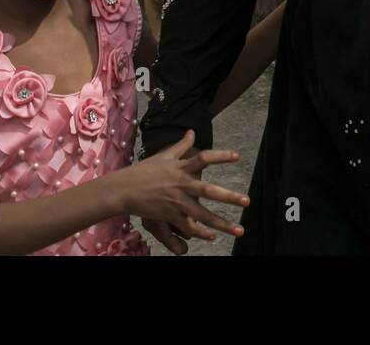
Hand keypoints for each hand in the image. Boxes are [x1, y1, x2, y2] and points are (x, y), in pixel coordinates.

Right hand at [119, 130, 246, 251]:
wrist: (123, 190)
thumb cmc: (143, 171)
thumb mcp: (163, 156)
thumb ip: (181, 146)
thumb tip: (192, 131)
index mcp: (180, 168)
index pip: (203, 158)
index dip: (220, 157)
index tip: (238, 156)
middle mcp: (181, 185)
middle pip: (207, 191)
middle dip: (228, 197)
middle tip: (247, 201)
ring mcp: (176, 202)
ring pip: (202, 215)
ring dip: (222, 224)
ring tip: (239, 230)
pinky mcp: (169, 216)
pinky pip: (188, 227)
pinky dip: (200, 233)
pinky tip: (212, 237)